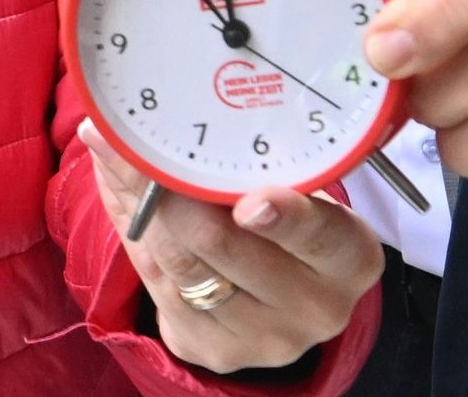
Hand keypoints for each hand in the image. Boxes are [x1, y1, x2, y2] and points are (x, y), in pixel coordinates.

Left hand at [87, 143, 378, 374]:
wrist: (280, 300)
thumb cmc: (286, 225)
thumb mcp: (289, 188)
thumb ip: (241, 158)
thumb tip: (150, 115)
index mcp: (350, 257)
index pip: (322, 234)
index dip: (285, 217)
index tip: (250, 202)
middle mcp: (317, 306)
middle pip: (226, 244)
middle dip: (172, 191)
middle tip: (135, 145)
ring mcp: (267, 338)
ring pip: (183, 266)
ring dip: (142, 210)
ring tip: (117, 158)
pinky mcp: (217, 352)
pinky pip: (161, 288)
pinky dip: (139, 240)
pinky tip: (129, 207)